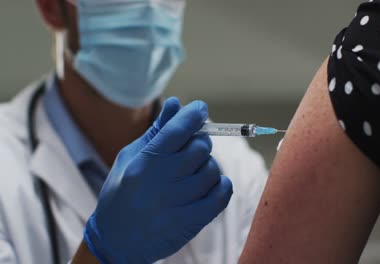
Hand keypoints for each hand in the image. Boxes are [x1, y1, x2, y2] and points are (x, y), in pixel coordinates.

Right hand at [83, 97, 232, 263]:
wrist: (115, 241)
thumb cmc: (121, 193)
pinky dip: (221, 186)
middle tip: (192, 148)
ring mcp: (178, 204)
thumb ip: (156, 131)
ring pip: (213, 170)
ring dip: (208, 167)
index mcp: (144, 162)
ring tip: (193, 173)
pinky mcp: (191, 222)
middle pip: (201, 147)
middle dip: (200, 142)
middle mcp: (162, 182)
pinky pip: (222, 195)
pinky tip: (210, 185)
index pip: (179, 129)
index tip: (200, 109)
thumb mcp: (130, 158)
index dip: (195, 114)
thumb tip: (177, 104)